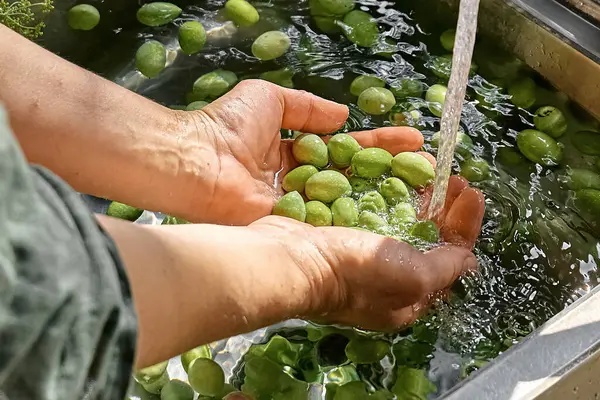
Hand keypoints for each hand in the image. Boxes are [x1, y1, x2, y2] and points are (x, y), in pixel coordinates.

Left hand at [177, 80, 423, 224]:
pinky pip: (332, 223)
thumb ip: (307, 107)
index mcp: (294, 152)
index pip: (348, 146)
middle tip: (432, 170)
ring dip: (385, 196)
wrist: (197, 163)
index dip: (381, 142)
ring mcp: (299, 207)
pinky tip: (394, 217)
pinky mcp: (293, 228)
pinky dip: (360, 220)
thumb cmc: (227, 126)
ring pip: (349, 201)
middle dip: (393, 172)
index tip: (414, 138)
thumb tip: (343, 115)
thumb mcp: (270, 99)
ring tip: (426, 193)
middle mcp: (301, 182)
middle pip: (355, 177)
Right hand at [249, 183, 483, 330]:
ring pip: (400, 223)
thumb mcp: (412, 277)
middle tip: (452, 179)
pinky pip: (374, 214)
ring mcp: (361, 258)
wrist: (291, 261)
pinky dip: (388, 196)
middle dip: (443, 209)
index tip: (472, 193)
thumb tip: (470, 261)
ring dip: (418, 198)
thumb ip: (446, 267)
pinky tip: (393, 177)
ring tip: (428, 172)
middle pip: (426, 239)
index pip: (450, 259)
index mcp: (408, 297)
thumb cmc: (355, 275)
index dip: (464, 225)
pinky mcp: (340, 237)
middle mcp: (387, 280)